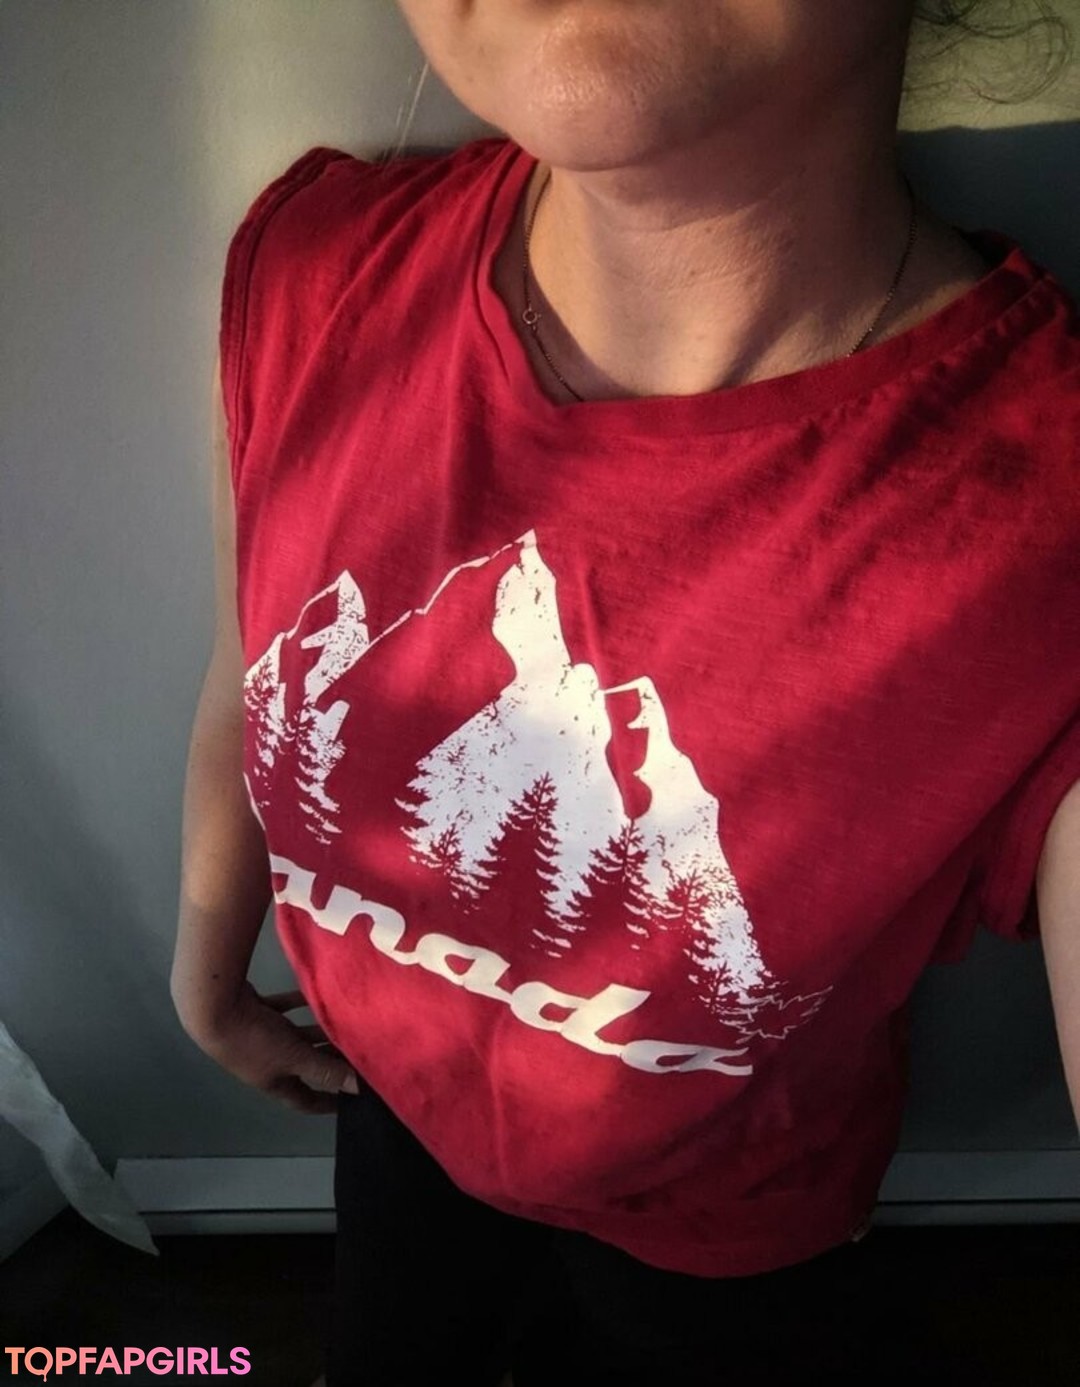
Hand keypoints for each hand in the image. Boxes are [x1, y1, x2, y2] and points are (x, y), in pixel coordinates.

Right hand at [182, 982, 362, 1113]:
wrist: (214, 1008)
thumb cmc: (254, 1041)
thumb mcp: (293, 1058)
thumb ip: (324, 1070)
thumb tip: (356, 1088)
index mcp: (274, 1082)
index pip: (304, 1100)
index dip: (326, 1103)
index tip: (349, 1100)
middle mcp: (268, 1062)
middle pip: (305, 1064)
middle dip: (329, 1059)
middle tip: (358, 1050)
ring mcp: (260, 1036)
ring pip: (296, 1036)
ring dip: (317, 1031)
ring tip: (347, 1023)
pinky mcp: (255, 1012)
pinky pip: (284, 1009)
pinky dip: (299, 1004)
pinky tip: (317, 995)